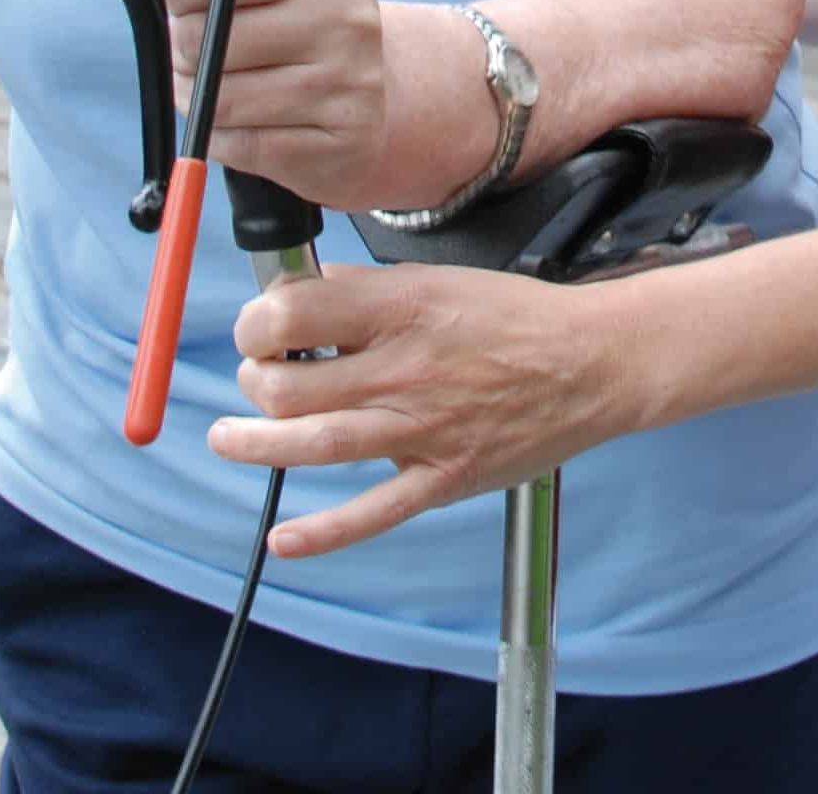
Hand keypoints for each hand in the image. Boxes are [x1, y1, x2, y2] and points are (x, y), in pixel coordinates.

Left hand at [164, 0, 391, 207]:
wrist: (371, 95)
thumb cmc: (304, 23)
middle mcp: (347, 14)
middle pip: (209, 36)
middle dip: (186, 47)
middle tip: (200, 48)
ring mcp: (348, 81)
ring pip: (219, 98)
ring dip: (197, 96)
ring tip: (215, 85)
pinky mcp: (340, 140)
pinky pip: (240, 144)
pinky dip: (223, 137)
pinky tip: (244, 121)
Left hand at [208, 265, 652, 556]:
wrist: (590, 362)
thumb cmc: (515, 314)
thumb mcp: (438, 277)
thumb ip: (370, 289)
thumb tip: (311, 291)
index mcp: (403, 309)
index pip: (299, 311)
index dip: (260, 318)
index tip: (258, 324)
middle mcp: (405, 369)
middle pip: (294, 383)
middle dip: (255, 379)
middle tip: (255, 376)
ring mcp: (422, 429)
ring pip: (316, 444)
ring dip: (258, 444)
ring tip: (226, 437)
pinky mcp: (443, 476)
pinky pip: (373, 511)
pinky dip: (324, 533)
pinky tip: (284, 540)